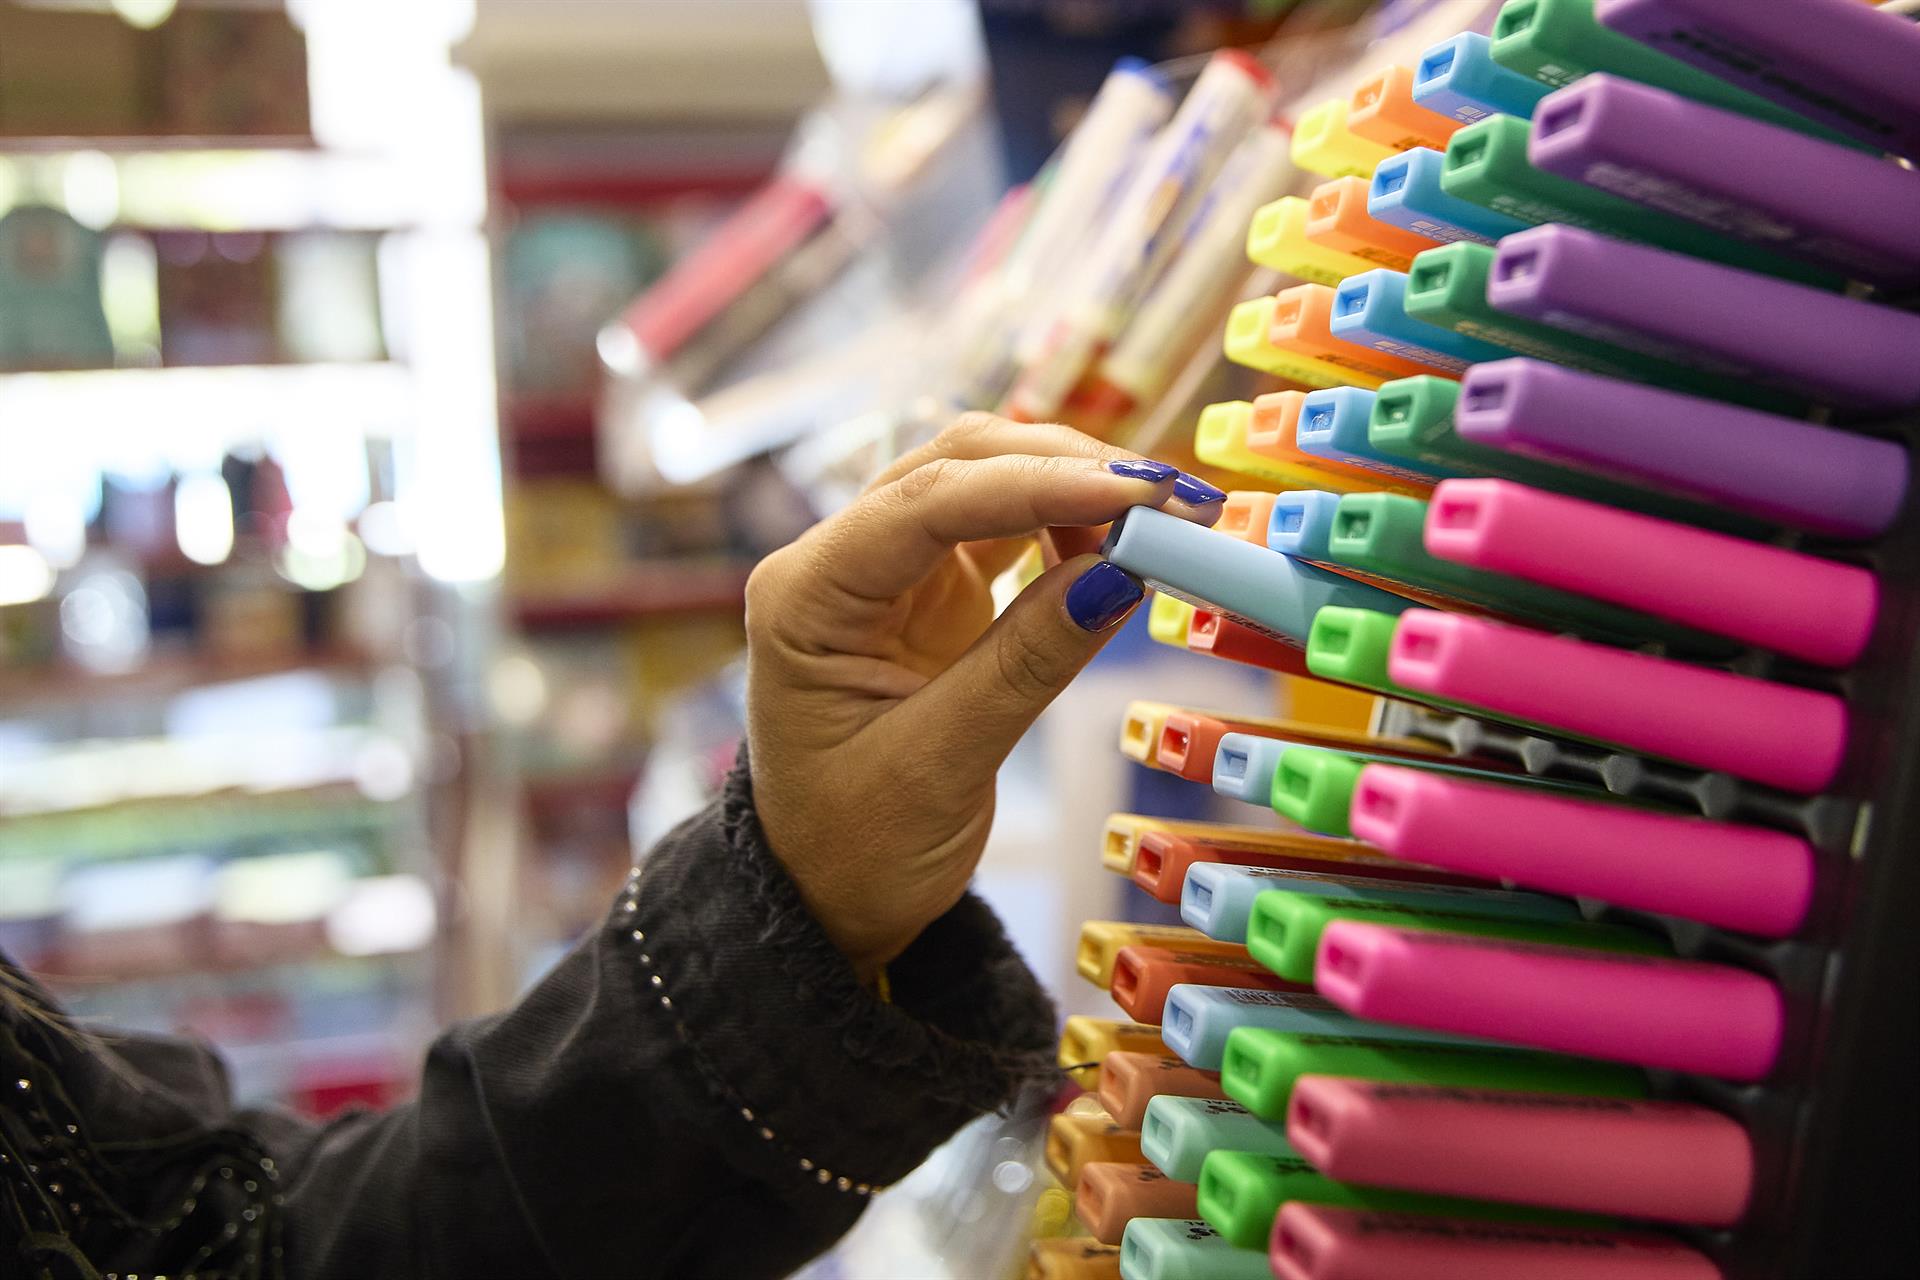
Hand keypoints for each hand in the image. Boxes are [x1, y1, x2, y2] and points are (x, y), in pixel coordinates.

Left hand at [743, 413, 1224, 980]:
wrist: (827, 896)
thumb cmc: (856, 845)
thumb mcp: (942, 764)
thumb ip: (1027, 662)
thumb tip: (1121, 572)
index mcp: (805, 596)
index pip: (924, 502)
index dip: (1036, 485)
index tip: (1137, 491)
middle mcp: (836, 563)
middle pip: (955, 466)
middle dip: (1065, 468)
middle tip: (1173, 498)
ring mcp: (887, 571)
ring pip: (985, 482)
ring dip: (1072, 487)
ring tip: (1160, 524)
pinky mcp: (932, 592)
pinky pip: (1005, 529)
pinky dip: (1066, 526)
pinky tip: (1117, 548)